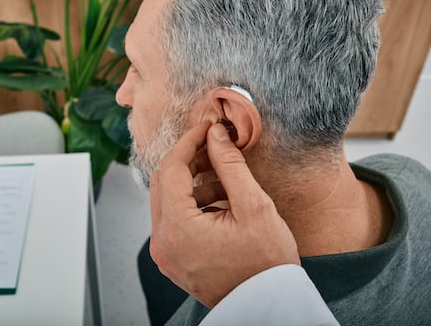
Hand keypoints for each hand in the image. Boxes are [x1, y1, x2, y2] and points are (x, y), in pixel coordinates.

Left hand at [149, 121, 299, 308]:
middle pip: (163, 183)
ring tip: (225, 178)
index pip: (171, 168)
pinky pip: (174, 221)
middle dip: (188, 160)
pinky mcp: (173, 259)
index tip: (207, 127)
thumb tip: (215, 134)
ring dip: (192, 183)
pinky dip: (192, 205)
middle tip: (214, 146)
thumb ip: (230, 165)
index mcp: (176, 228)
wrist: (270, 306)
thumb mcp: (254, 207)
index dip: (189, 141)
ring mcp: (165, 254)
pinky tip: (220, 201)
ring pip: (168, 201)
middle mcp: (162, 242)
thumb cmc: (266, 264)